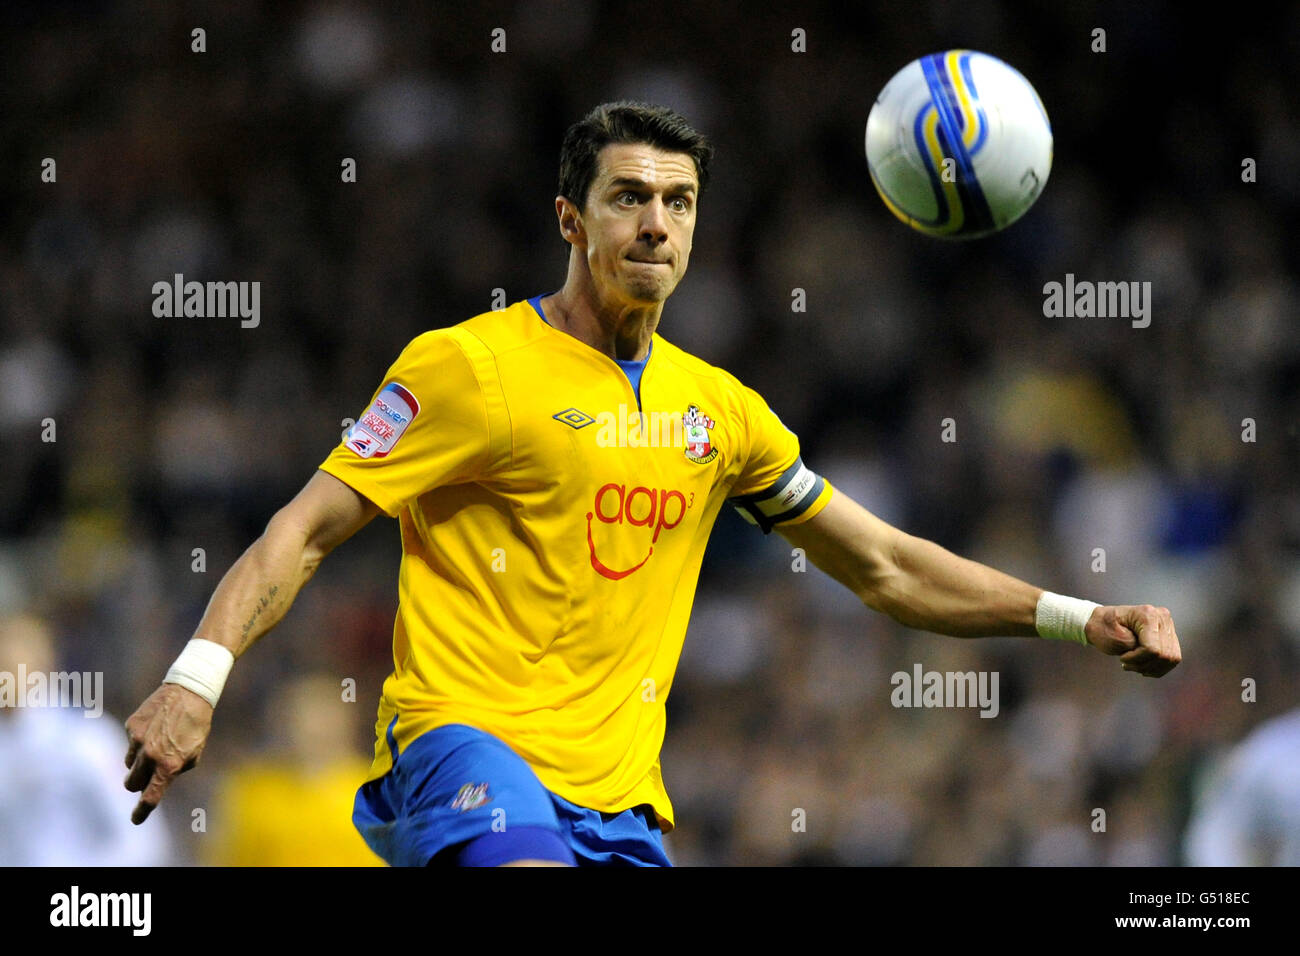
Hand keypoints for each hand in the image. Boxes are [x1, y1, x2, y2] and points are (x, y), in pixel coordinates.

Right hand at [124, 683, 213, 823]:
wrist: (190, 690)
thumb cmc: (197, 724)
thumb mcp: (194, 752)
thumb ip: (176, 770)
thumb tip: (157, 782)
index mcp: (169, 765)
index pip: (150, 796)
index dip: (142, 811)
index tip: (135, 819)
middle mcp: (150, 755)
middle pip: (131, 783)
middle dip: (137, 784)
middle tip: (146, 778)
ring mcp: (138, 740)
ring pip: (128, 764)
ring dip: (138, 762)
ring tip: (157, 745)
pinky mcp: (131, 726)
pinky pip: (130, 743)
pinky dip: (139, 742)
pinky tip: (155, 728)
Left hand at [1084, 604, 1181, 677]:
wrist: (1102, 622)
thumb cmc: (1103, 628)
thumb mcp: (1111, 637)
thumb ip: (1131, 644)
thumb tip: (1154, 651)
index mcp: (1147, 614)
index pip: (1152, 649)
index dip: (1137, 659)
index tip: (1122, 658)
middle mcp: (1162, 617)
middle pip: (1164, 655)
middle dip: (1143, 664)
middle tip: (1126, 663)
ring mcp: (1169, 626)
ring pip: (1171, 659)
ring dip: (1151, 668)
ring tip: (1133, 665)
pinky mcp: (1171, 636)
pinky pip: (1172, 660)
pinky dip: (1157, 668)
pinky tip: (1142, 666)